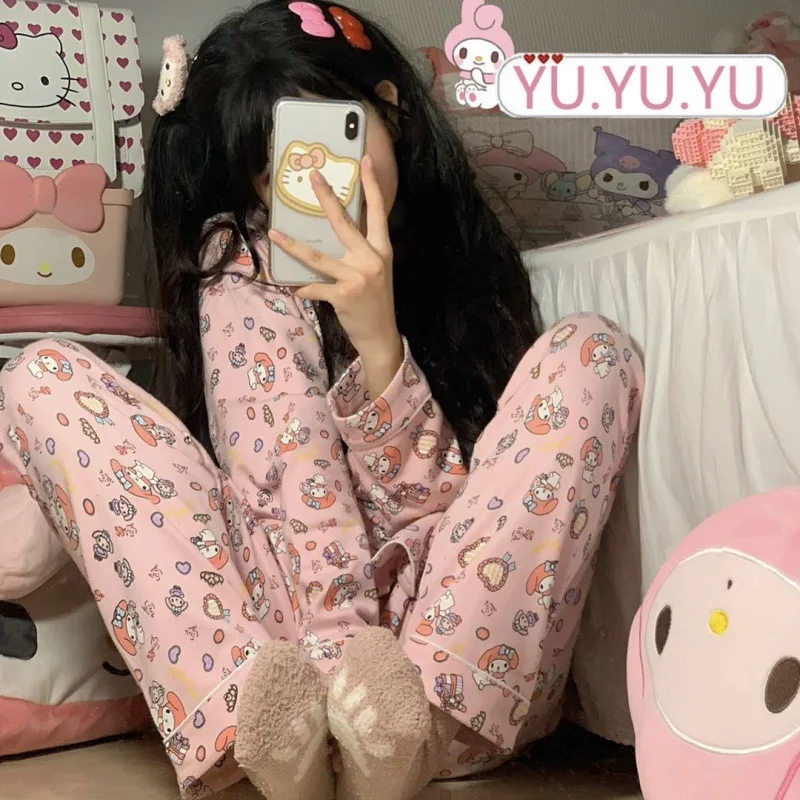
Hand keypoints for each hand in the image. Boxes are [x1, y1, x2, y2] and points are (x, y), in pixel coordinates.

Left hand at [268, 155, 403, 398]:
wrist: (381, 335)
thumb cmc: (376, 301)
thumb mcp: (376, 271)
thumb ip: (361, 251)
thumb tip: (335, 232)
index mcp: (381, 250)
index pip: (378, 211)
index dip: (372, 185)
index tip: (366, 160)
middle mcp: (371, 259)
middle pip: (344, 223)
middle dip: (326, 198)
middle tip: (313, 177)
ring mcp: (357, 277)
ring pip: (318, 257)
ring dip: (292, 245)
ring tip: (274, 233)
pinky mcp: (343, 295)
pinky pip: (314, 287)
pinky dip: (301, 288)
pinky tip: (291, 287)